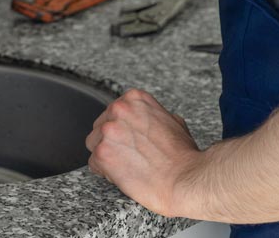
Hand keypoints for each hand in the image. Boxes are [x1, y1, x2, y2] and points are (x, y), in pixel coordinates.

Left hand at [85, 89, 203, 217]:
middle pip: (100, 126)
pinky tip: (124, 175)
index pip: (114, 112)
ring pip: (94, 144)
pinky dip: (106, 172)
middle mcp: (119, 109)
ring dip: (107, 155)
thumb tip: (145, 120)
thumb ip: (151, 116)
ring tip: (128, 166)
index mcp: (134, 98)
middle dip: (112, 142)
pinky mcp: (102, 154)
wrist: (185, 179)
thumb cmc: (183, 155)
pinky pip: (94, 164)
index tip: (130, 140)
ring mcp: (108, 131)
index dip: (122, 130)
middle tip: (130, 156)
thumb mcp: (172, 121)